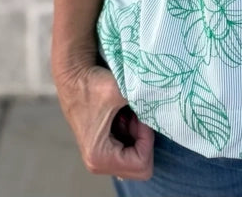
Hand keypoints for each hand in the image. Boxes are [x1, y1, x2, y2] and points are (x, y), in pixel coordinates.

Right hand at [54, 63, 154, 179]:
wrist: (73, 76)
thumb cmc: (93, 84)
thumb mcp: (120, 92)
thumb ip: (143, 102)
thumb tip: (167, 104)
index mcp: (100, 157)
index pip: (142, 164)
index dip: (147, 138)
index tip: (140, 115)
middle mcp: (98, 163)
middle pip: (140, 166)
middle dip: (143, 139)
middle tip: (135, 115)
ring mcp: (100, 158)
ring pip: (136, 158)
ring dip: (137, 135)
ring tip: (128, 113)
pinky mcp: (102, 148)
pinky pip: (128, 150)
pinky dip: (131, 133)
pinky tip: (123, 116)